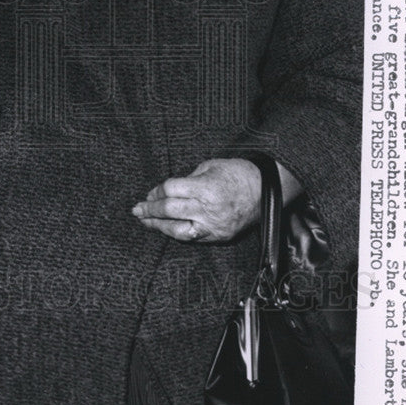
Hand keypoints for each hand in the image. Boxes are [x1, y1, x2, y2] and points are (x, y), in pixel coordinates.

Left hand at [131, 158, 261, 242]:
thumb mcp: (211, 166)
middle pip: (170, 211)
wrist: (267, 189)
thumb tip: (168, 191)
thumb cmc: (239, 173)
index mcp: (206, 188)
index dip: (157, 192)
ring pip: (179, 231)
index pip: (171, 190)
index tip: (149, 193)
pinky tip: (167, 229)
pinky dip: (178, 234)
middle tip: (137, 210)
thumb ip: (189, 179)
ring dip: (159, 227)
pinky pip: (194, 238)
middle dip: (151, 211)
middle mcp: (209, 209)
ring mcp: (215, 226)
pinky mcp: (220, 236)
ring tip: (146, 223)